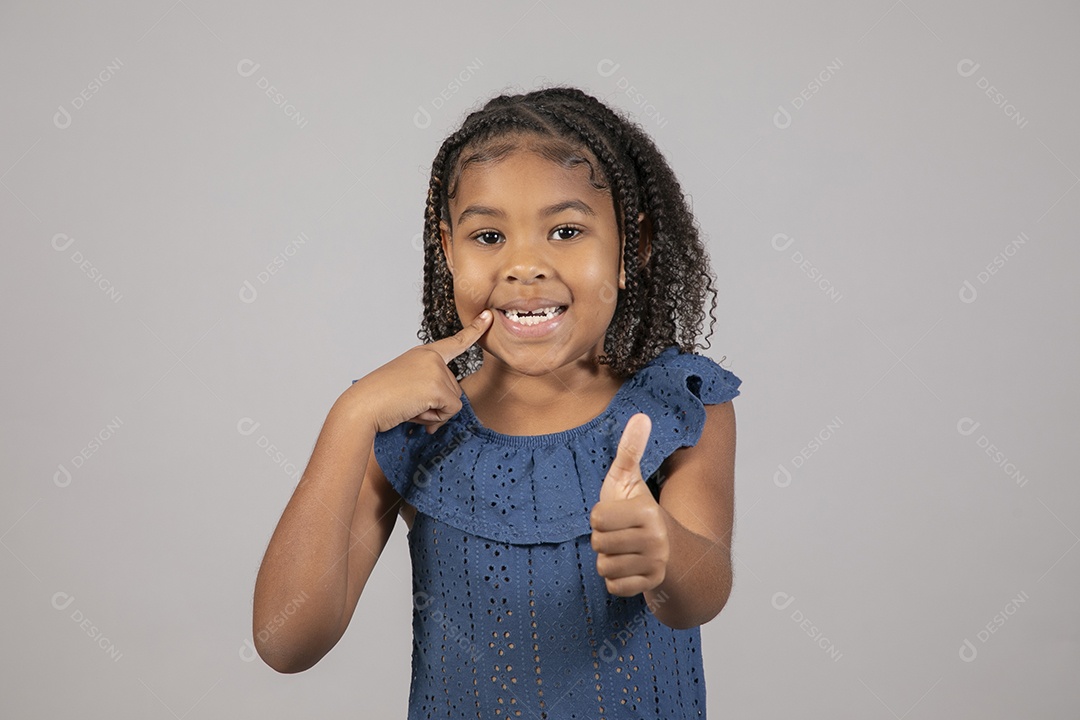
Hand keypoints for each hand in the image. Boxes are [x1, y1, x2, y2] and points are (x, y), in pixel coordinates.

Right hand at [348, 309, 493, 433]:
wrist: (363, 405)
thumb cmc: (380, 398)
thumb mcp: (408, 384)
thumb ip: (431, 388)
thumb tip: (449, 409)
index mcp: (423, 354)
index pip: (454, 342)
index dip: (474, 330)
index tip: (488, 316)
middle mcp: (432, 358)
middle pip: (454, 389)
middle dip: (436, 404)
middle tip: (409, 403)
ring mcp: (436, 370)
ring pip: (453, 402)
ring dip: (434, 412)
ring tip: (408, 406)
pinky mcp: (438, 387)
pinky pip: (451, 411)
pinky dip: (435, 418)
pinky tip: (414, 411)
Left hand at [589, 413, 669, 596]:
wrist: (675, 551)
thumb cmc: (642, 511)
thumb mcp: (631, 480)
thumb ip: (631, 450)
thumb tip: (641, 415)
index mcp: (647, 511)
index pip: (596, 518)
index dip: (600, 517)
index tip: (617, 515)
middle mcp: (655, 540)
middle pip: (598, 544)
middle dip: (604, 540)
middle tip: (621, 534)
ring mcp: (655, 565)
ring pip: (604, 567)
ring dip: (610, 560)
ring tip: (626, 550)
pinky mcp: (651, 585)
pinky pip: (613, 586)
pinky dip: (617, 580)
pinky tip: (631, 568)